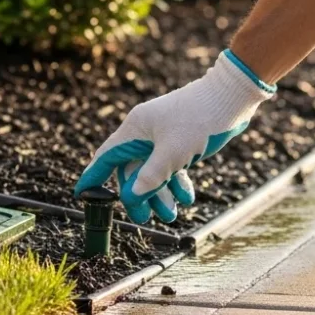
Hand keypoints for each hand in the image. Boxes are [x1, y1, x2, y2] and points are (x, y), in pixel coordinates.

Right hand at [74, 50, 275, 223]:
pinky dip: (176, 182)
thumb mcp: (173, 152)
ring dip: (161, 194)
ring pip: (153, 172)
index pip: (106, 158)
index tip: (82, 194)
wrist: (232, 96)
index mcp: (134, 130)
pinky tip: (187, 196)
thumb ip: (150, 176)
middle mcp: (144, 133)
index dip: (93, 177)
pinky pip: (171, 166)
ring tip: (172, 214)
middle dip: (139, 195)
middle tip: (145, 218)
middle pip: (132, 170)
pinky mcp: (179, 140)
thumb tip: (131, 196)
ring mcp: (162, 137)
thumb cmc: (200, 117)